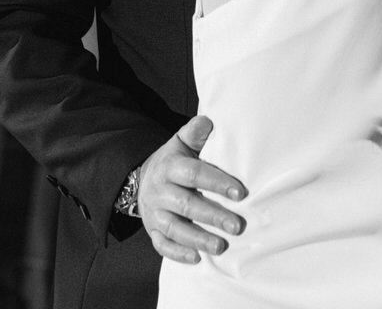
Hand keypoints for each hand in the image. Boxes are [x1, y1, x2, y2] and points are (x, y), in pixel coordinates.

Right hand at [138, 115, 247, 264]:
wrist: (142, 180)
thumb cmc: (173, 162)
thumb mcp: (181, 143)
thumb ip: (194, 133)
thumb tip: (208, 122)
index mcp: (170, 167)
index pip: (193, 174)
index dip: (216, 183)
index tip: (239, 193)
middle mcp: (160, 190)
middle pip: (186, 204)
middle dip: (212, 216)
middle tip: (237, 226)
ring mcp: (154, 213)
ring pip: (174, 228)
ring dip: (198, 238)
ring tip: (221, 247)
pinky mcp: (153, 231)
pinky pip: (162, 245)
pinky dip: (178, 253)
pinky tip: (197, 258)